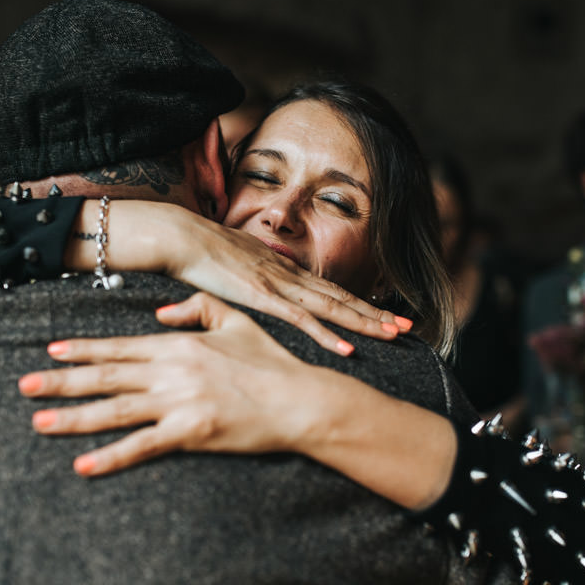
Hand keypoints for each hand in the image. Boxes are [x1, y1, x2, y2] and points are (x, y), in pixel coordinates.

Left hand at [19, 292, 334, 475]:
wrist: (300, 399)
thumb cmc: (271, 361)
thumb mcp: (236, 320)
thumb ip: (196, 309)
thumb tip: (160, 315)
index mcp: (179, 344)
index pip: (119, 346)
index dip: (83, 349)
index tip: (51, 351)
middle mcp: (172, 371)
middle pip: (106, 376)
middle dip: (61, 382)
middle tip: (24, 387)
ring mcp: (179, 403)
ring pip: (116, 409)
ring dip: (74, 417)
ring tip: (38, 422)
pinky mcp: (191, 434)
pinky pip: (143, 446)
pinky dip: (111, 457)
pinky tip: (83, 465)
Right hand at [68, 200, 411, 355]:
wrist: (175, 235)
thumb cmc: (196, 251)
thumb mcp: (231, 267)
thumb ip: (251, 280)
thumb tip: (261, 291)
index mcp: (282, 268)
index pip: (328, 290)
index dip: (359, 304)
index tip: (385, 315)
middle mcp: (288, 274)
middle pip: (340, 298)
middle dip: (376, 313)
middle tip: (408, 327)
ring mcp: (278, 285)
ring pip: (331, 307)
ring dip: (364, 323)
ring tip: (394, 334)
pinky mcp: (261, 296)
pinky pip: (300, 320)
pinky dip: (326, 336)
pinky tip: (346, 349)